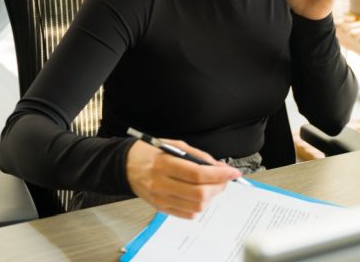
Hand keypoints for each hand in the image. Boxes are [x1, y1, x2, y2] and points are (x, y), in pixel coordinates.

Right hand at [126, 138, 241, 218]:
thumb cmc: (150, 152)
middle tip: (224, 179)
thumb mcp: (175, 145)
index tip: (233, 172)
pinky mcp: (160, 208)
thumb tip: (219, 168)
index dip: (219, 175)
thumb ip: (198, 157)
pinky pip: (187, 214)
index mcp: (164, 164)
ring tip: (211, 186)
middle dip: (219, 187)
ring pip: (196, 207)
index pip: (198, 174)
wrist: (126, 165)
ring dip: (211, 197)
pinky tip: (198, 195)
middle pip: (199, 194)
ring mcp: (160, 198)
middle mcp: (161, 184)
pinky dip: (199, 206)